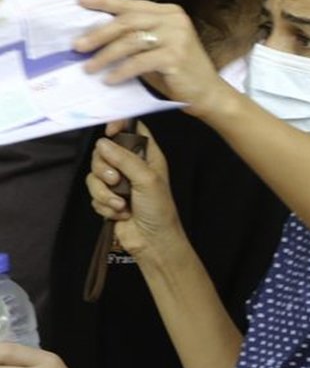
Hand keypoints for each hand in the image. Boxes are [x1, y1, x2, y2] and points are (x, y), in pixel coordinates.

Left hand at [73, 0, 231, 116]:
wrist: (208, 93)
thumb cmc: (179, 72)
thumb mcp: (156, 48)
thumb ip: (136, 36)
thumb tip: (97, 34)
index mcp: (169, 12)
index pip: (131, 5)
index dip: (104, 2)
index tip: (80, 1)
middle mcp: (174, 20)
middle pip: (127, 21)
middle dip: (99, 34)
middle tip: (78, 46)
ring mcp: (176, 37)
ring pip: (130, 41)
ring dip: (106, 55)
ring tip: (90, 67)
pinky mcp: (175, 57)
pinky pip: (139, 62)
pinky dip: (122, 71)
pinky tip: (110, 80)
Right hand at [86, 122, 185, 260]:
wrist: (153, 241)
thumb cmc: (159, 210)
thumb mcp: (147, 179)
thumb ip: (125, 158)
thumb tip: (103, 142)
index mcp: (147, 156)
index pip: (131, 129)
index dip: (119, 126)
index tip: (109, 132)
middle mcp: (132, 166)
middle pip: (104, 151)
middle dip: (104, 168)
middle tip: (115, 180)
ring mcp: (118, 183)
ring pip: (94, 174)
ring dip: (104, 191)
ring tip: (120, 203)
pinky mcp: (107, 198)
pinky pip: (93, 193)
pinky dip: (103, 204)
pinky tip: (120, 213)